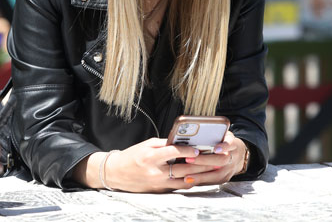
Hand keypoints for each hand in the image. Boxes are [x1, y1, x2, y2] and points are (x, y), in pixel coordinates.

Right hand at [78, 138, 207, 192]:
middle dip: (201, 164)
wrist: (116, 173)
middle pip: (183, 169)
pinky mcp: (161, 190)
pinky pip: (180, 186)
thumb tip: (183, 141)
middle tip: (215, 160)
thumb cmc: (132, 156)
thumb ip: (164, 144)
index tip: (198, 149)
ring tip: (213, 168)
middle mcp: (155, 172)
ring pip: (184, 180)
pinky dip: (191, 180)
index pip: (172, 152)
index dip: (187, 151)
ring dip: (200, 174)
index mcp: (150, 157)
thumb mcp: (145, 145)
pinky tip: (200, 176)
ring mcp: (159, 183)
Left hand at [176, 131, 246, 185]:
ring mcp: (230, 169)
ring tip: (187, 176)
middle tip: (188, 159)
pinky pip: (213, 181)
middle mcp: (233, 157)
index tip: (215, 149)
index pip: (230, 143)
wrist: (238, 154)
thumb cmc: (224, 141)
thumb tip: (193, 133)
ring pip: (217, 174)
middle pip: (221, 160)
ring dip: (201, 175)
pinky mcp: (225, 178)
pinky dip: (201, 181)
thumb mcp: (222, 134)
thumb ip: (212, 134)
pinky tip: (190, 181)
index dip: (224, 146)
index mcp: (233, 144)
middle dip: (204, 160)